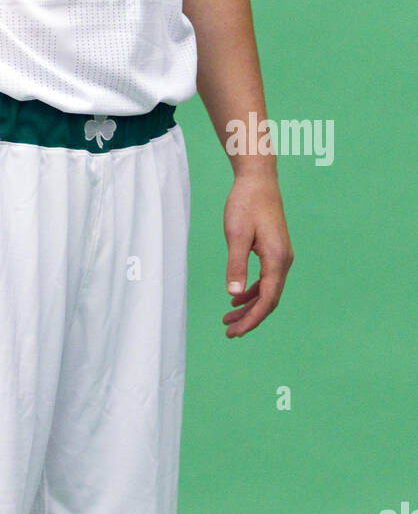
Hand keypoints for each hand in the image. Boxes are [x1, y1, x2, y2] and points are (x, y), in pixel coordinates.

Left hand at [222, 172, 292, 336]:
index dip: (251, 319)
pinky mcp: (275, 251)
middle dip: (250, 318)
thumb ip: (236, 265)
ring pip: (268, 291)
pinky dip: (252, 291)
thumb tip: (234, 295)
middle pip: (269, 300)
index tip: (234, 332)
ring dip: (250, 306)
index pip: (267, 300)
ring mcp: (282, 256)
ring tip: (229, 318)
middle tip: (229, 332)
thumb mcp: (236, 235)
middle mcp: (284, 261)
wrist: (258, 180)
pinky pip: (267, 279)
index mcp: (277, 259)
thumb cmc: (246, 204)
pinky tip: (237, 297)